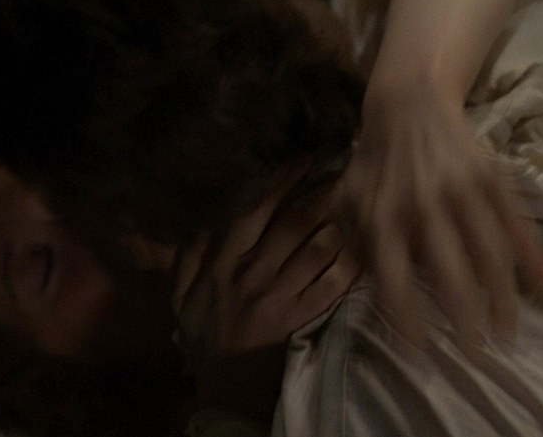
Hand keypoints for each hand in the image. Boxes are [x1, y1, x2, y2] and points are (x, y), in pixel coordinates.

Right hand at [178, 182, 358, 418]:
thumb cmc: (204, 331)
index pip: (253, 209)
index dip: (280, 180)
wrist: (224, 383)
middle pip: (293, 222)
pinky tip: (361, 248)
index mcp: (222, 261)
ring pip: (317, 248)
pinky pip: (331, 284)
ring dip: (339, 222)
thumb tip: (207, 218)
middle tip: (343, 169)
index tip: (303, 159)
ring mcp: (277, 295)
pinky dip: (348, 264)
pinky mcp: (299, 318)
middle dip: (321, 191)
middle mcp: (251, 272)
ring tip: (358, 202)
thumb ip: (189, 254)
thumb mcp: (182, 293)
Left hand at [337, 85, 542, 349]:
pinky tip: (536, 284)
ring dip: (502, 300)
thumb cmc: (372, 164)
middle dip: (466, 321)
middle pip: (452, 276)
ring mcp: (461, 191)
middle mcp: (423, 207)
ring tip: (506, 332)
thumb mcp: (346, 202)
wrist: (408, 105)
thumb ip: (353, 245)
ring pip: (491, 256)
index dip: (407, 320)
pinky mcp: (491, 178)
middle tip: (476, 353)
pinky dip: (528, 256)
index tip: (421, 350)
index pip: (394, 281)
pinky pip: (515, 224)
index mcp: (382, 218)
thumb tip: (367, 289)